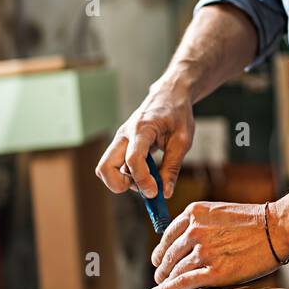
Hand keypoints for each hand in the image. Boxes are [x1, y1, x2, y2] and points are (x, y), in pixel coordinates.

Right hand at [95, 83, 194, 199]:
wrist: (169, 95)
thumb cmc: (177, 114)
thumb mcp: (183, 140)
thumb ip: (172, 167)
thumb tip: (165, 193)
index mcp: (142, 129)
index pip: (132, 158)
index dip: (141, 179)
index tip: (155, 192)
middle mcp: (124, 135)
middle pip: (104, 168)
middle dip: (119, 185)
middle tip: (143, 187)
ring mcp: (119, 140)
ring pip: (106, 169)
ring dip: (124, 181)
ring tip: (149, 178)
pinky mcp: (120, 145)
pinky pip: (114, 166)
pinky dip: (127, 176)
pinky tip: (146, 172)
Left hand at [148, 201, 281, 288]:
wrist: (277, 228)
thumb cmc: (253, 222)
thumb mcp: (219, 213)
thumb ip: (200, 225)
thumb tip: (185, 246)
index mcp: (194, 213)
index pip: (167, 236)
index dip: (161, 251)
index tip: (158, 260)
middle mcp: (194, 231)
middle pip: (168, 255)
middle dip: (162, 268)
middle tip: (160, 276)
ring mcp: (203, 252)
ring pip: (175, 271)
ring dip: (167, 281)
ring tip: (164, 286)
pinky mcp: (213, 272)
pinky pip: (182, 283)